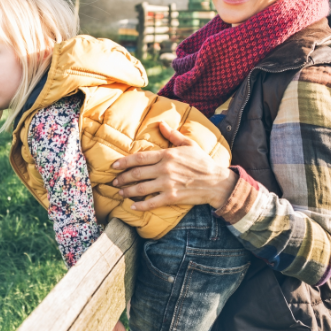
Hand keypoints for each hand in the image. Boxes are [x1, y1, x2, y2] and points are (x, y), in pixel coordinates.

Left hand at [111, 121, 237, 211]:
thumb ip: (173, 135)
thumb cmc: (203, 162)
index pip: (139, 157)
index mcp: (167, 155)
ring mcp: (167, 184)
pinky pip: (151, 203)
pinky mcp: (172, 197)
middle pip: (137, 173)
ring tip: (120, 192)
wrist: (217, 182)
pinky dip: (140, 205)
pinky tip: (132, 206)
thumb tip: (161, 123)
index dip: (124, 162)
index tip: (114, 165)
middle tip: (114, 181)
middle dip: (122, 178)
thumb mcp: (189, 144)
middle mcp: (164, 169)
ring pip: (141, 188)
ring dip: (127, 191)